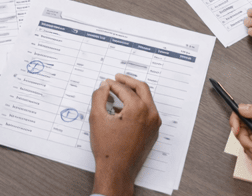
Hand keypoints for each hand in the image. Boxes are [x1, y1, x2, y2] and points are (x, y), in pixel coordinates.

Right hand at [90, 74, 160, 195]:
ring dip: (133, 93)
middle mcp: (150, 114)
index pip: (125, 89)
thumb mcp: (97, 118)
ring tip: (119, 93)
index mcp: (139, 109)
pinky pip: (147, 112)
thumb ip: (99, 97)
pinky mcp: (153, 132)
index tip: (105, 84)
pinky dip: (137, 106)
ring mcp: (154, 124)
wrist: (117, 171)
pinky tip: (124, 109)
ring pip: (146, 100)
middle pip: (141, 88)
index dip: (113, 84)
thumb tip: (104, 87)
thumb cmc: (108, 149)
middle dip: (128, 82)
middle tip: (117, 79)